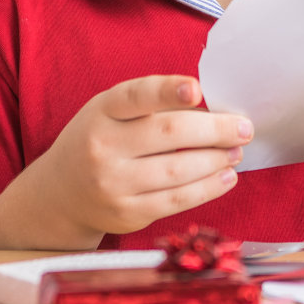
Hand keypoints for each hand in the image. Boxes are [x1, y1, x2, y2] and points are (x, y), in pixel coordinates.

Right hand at [30, 74, 253, 235]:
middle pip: (169, 134)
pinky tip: (226, 177)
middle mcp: (103, 146)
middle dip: (215, 130)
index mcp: (102, 111)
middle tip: (244, 127)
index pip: (137, 96)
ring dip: (217, 160)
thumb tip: (212, 106)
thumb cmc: (99, 139)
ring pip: (178, 171)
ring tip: (237, 151)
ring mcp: (114, 183)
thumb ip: (151, 104)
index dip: (168, 91)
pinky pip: (177, 200)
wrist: (60, 193)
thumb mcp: (110, 111)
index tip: (197, 89)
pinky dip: (208, 188)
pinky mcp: (127, 213)